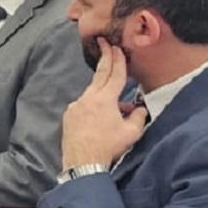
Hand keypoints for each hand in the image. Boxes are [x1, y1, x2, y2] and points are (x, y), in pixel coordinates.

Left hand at [60, 40, 148, 168]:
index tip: (116, 47)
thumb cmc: (107, 147)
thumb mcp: (131, 133)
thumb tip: (139, 110)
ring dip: (103, 95)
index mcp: (104, 99)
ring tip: (115, 107)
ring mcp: (75, 106)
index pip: (114, 75)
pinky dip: (93, 106)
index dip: (118, 60)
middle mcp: (87, 99)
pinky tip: (99, 118)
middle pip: (99, 76)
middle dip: (105, 60)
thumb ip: (138, 117)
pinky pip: (83, 106)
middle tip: (105, 44)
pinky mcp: (69, 116)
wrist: (82, 163)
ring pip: (92, 94)